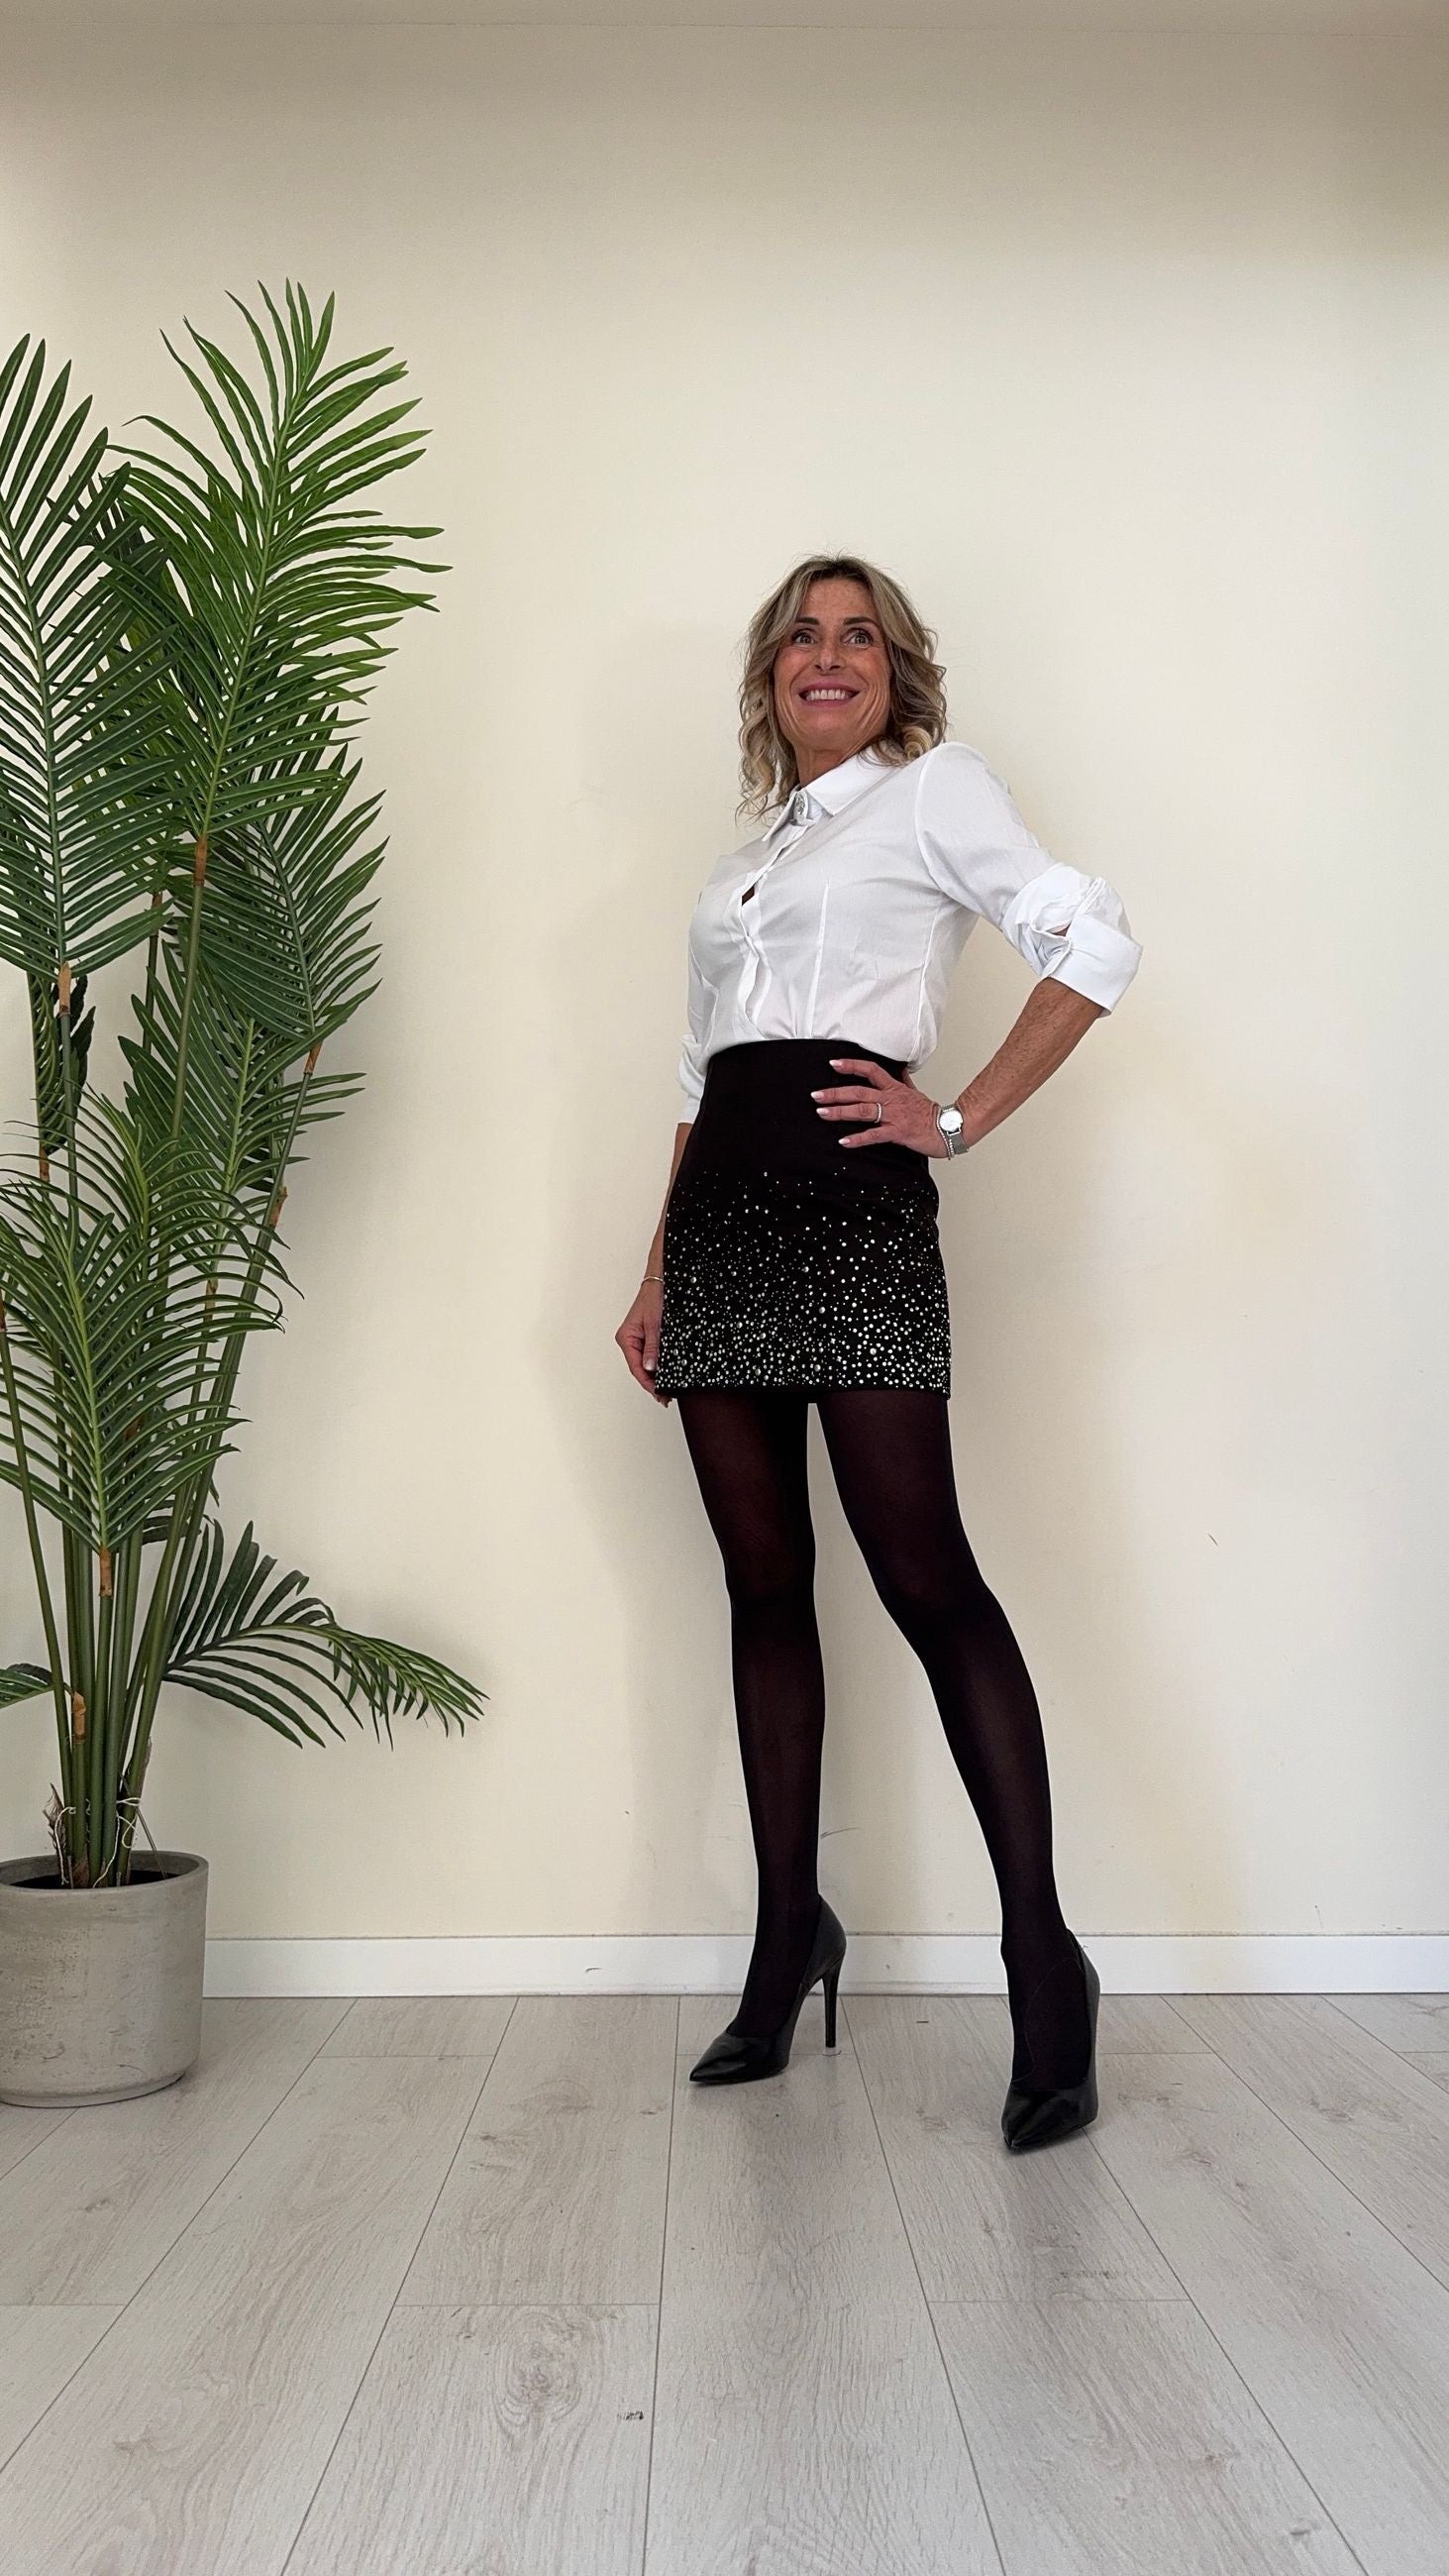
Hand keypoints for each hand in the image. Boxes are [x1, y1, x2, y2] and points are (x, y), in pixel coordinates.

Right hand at [616, 1278, 671, 1404]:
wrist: (661, 1279)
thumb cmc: (654, 1295)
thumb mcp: (655, 1324)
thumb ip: (653, 1348)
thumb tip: (651, 1368)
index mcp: (626, 1338)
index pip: (636, 1368)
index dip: (648, 1383)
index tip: (659, 1394)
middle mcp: (629, 1339)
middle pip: (639, 1368)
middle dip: (652, 1383)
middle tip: (665, 1397)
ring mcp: (638, 1338)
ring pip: (645, 1363)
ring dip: (655, 1376)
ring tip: (666, 1390)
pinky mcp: (647, 1335)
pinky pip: (649, 1355)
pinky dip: (657, 1365)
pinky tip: (665, 1374)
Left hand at [810, 1058, 955, 1155]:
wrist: (948, 1129)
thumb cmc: (931, 1113)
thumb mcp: (915, 1092)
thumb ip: (904, 1081)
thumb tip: (899, 1068)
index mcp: (894, 1088)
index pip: (871, 1070)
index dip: (852, 1065)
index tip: (833, 1064)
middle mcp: (891, 1099)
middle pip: (859, 1092)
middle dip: (835, 1093)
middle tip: (816, 1095)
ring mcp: (894, 1115)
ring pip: (863, 1111)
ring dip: (840, 1112)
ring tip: (822, 1113)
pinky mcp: (897, 1132)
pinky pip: (874, 1135)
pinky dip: (858, 1138)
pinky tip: (844, 1141)